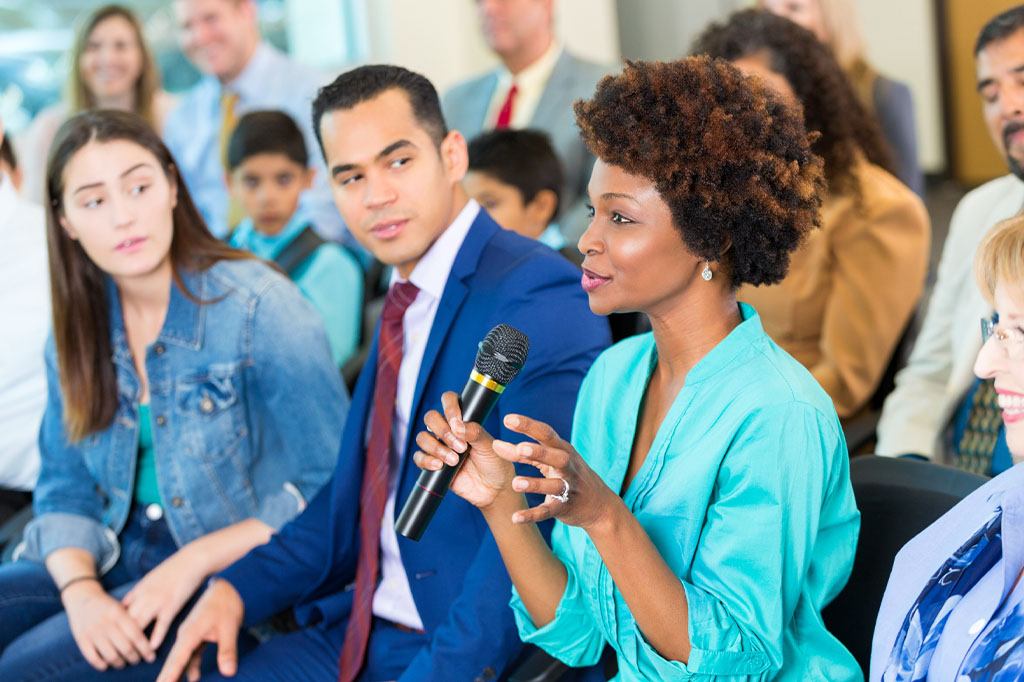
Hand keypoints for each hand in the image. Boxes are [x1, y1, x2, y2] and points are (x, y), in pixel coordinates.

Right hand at [62, 579, 155, 670]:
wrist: (82, 597)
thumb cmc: (108, 605)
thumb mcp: (121, 607)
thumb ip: (132, 620)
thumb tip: (148, 637)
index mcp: (118, 614)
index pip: (135, 635)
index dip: (145, 648)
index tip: (151, 656)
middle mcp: (106, 623)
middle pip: (125, 647)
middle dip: (134, 657)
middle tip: (137, 660)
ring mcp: (92, 632)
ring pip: (110, 655)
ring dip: (119, 663)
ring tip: (124, 663)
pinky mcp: (81, 639)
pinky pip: (92, 657)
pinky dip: (101, 664)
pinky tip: (107, 665)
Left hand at [122, 546, 208, 650]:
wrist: (192, 559)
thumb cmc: (175, 567)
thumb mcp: (152, 576)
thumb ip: (141, 590)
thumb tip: (132, 600)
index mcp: (139, 589)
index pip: (118, 611)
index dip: (113, 625)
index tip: (112, 637)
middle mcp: (144, 597)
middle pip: (124, 621)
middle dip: (119, 637)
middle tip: (117, 652)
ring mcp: (156, 602)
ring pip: (139, 626)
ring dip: (135, 642)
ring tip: (133, 656)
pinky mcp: (171, 605)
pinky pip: (161, 625)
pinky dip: (156, 637)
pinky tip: (153, 648)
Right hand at [157, 579, 243, 681]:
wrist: (229, 585)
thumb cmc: (227, 603)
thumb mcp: (229, 627)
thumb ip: (227, 651)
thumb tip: (228, 672)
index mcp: (190, 633)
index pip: (176, 660)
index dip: (168, 675)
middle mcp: (186, 635)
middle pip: (173, 661)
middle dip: (166, 677)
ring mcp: (191, 635)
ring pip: (181, 659)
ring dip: (177, 673)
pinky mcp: (198, 635)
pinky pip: (191, 654)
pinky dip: (190, 666)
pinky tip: (193, 677)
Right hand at [412, 391, 515, 508]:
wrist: (493, 489)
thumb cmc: (495, 463)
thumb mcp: (490, 446)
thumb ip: (475, 433)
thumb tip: (457, 426)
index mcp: (463, 420)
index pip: (448, 400)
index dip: (449, 407)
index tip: (457, 421)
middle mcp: (448, 430)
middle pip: (430, 417)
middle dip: (442, 430)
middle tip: (460, 447)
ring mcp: (439, 446)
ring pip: (422, 437)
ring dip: (436, 447)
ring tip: (454, 460)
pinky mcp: (432, 464)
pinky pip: (419, 458)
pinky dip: (426, 460)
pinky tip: (440, 466)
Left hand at [492, 414, 618, 529]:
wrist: (599, 505)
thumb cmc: (568, 474)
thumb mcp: (550, 460)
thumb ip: (523, 453)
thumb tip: (496, 445)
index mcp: (563, 450)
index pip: (546, 434)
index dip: (528, 426)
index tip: (508, 419)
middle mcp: (568, 467)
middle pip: (556, 457)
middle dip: (539, 452)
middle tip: (520, 448)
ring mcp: (568, 488)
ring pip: (553, 485)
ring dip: (535, 484)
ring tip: (515, 482)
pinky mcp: (564, 508)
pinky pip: (548, 511)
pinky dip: (532, 514)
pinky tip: (516, 518)